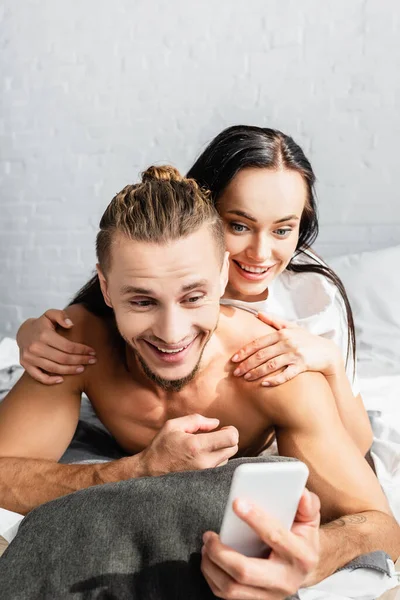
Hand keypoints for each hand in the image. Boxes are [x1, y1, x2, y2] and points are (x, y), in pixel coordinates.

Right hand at [17, 310, 96, 384]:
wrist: (23, 332)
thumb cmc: (42, 324)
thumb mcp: (50, 314)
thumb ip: (61, 316)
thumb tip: (70, 325)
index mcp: (44, 334)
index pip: (67, 346)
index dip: (81, 350)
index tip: (92, 351)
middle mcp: (35, 347)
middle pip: (63, 358)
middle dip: (80, 360)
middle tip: (92, 361)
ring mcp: (30, 357)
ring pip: (54, 368)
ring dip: (70, 370)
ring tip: (82, 369)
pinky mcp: (26, 365)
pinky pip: (39, 377)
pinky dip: (50, 380)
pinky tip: (62, 380)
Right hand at [139, 414, 238, 475]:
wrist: (149, 473)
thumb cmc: (160, 448)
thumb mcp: (173, 426)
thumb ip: (197, 420)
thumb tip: (216, 423)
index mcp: (197, 446)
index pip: (231, 438)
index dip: (231, 431)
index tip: (224, 429)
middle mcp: (204, 462)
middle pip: (233, 448)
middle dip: (227, 439)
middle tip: (216, 436)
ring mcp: (205, 475)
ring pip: (227, 459)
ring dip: (221, 451)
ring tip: (205, 448)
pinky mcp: (205, 482)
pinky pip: (220, 469)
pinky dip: (216, 461)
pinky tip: (204, 457)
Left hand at [201, 488, 320, 598]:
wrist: (305, 568)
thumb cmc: (302, 538)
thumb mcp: (310, 520)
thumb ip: (308, 505)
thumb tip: (301, 494)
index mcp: (301, 556)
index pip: (275, 536)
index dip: (255, 519)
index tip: (236, 502)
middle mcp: (285, 580)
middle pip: (245, 571)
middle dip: (221, 553)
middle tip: (208, 535)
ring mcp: (270, 595)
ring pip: (232, 588)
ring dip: (212, 565)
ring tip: (207, 545)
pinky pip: (227, 595)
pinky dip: (212, 577)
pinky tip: (209, 558)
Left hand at [232, 312, 341, 386]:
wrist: (328, 352)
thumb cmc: (306, 340)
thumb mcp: (291, 327)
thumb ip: (274, 321)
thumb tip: (258, 313)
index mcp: (282, 333)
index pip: (258, 343)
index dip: (244, 351)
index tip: (233, 359)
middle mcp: (287, 342)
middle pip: (262, 355)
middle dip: (247, 364)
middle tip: (236, 373)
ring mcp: (295, 354)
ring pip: (271, 365)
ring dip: (256, 372)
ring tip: (246, 378)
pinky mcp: (303, 365)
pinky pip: (286, 374)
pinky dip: (275, 380)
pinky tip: (264, 384)